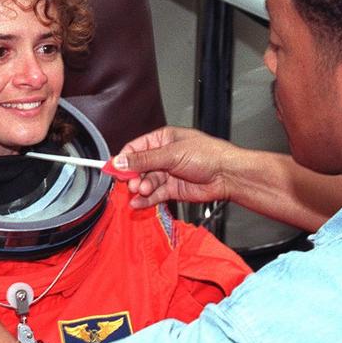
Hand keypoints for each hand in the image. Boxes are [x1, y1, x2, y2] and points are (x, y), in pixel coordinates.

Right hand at [116, 126, 240, 209]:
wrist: (227, 175)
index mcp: (162, 140)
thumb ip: (144, 160)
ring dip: (141, 188)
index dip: (124, 160)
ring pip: (146, 182)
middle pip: (138, 168)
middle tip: (132, 183)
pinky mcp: (172, 189)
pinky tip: (139, 203)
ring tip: (142, 191)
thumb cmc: (208, 155)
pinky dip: (146, 200)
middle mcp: (163, 156)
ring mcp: (168, 173)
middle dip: (133, 177)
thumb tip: (121, 160)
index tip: (114, 170)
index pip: (135, 149)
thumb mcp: (171, 154)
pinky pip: (154, 195)